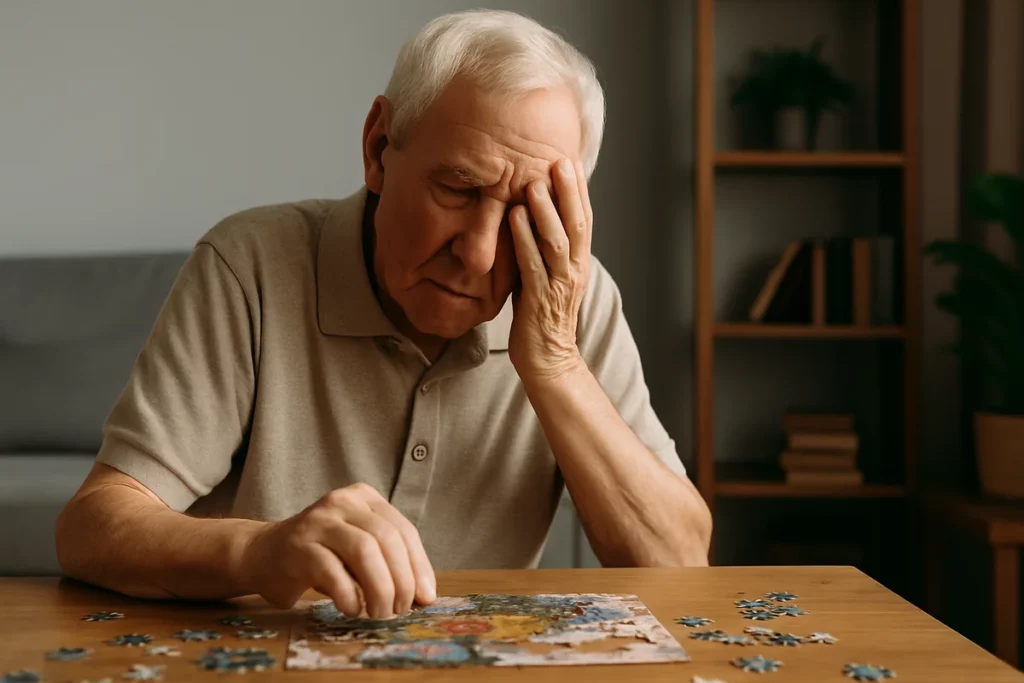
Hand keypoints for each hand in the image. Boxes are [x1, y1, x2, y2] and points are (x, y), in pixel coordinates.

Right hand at [239, 483, 435, 617]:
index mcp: (364, 497)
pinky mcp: (298, 545)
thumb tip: (425, 595)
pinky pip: (332, 570)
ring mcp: (319, 521)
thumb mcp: (358, 548)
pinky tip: (352, 609)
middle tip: (401, 609)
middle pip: (387, 539)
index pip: (403, 530)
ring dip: (379, 587)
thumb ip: (388, 561)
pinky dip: (348, 595)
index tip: (426, 597)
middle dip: (402, 579)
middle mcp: (342, 501)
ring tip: (380, 612)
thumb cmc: (320, 556)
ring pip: (365, 551)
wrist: (262, 554)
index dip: (419, 566)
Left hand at [508, 158, 592, 382]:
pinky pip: (533, 264)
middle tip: (559, 160)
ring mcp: (559, 285)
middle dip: (569, 191)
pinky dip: (523, 238)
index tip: (570, 160)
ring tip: (535, 182)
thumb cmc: (542, 316)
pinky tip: (514, 216)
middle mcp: (575, 270)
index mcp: (579, 263)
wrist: (549, 360)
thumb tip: (532, 215)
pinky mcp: (539, 300)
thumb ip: (544, 248)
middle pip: (577, 224)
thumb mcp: (547, 275)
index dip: (579, 190)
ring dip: (546, 210)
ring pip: (557, 241)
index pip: (584, 220)